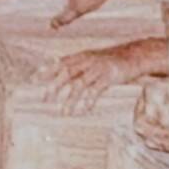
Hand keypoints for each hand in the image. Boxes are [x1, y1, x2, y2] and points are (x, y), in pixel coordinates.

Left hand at [38, 39, 162, 115]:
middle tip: (44, 99)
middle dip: (54, 86)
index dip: (46, 70)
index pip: (60, 63)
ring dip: (70, 99)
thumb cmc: (112, 60)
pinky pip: (97, 90)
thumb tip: (60, 73)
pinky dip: (89, 100)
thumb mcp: (93, 59)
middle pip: (67, 73)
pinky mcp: (110, 76)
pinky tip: (84, 110)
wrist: (136, 55)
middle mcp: (88, 60)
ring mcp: (99, 68)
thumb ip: (78, 65)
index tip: (32, 80)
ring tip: (63, 113)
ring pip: (80, 84)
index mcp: (82, 56)